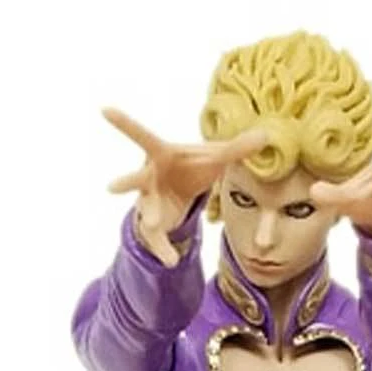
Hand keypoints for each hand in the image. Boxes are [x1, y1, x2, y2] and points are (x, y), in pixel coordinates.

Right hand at [102, 108, 266, 264]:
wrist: (183, 190)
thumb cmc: (194, 165)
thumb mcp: (217, 157)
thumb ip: (239, 148)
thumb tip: (267, 135)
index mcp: (161, 155)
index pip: (142, 136)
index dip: (124, 122)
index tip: (104, 109)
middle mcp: (149, 177)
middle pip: (134, 179)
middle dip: (125, 182)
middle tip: (111, 187)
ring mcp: (148, 201)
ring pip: (145, 212)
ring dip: (149, 219)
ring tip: (151, 225)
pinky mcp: (153, 225)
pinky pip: (158, 239)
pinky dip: (164, 250)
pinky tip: (172, 261)